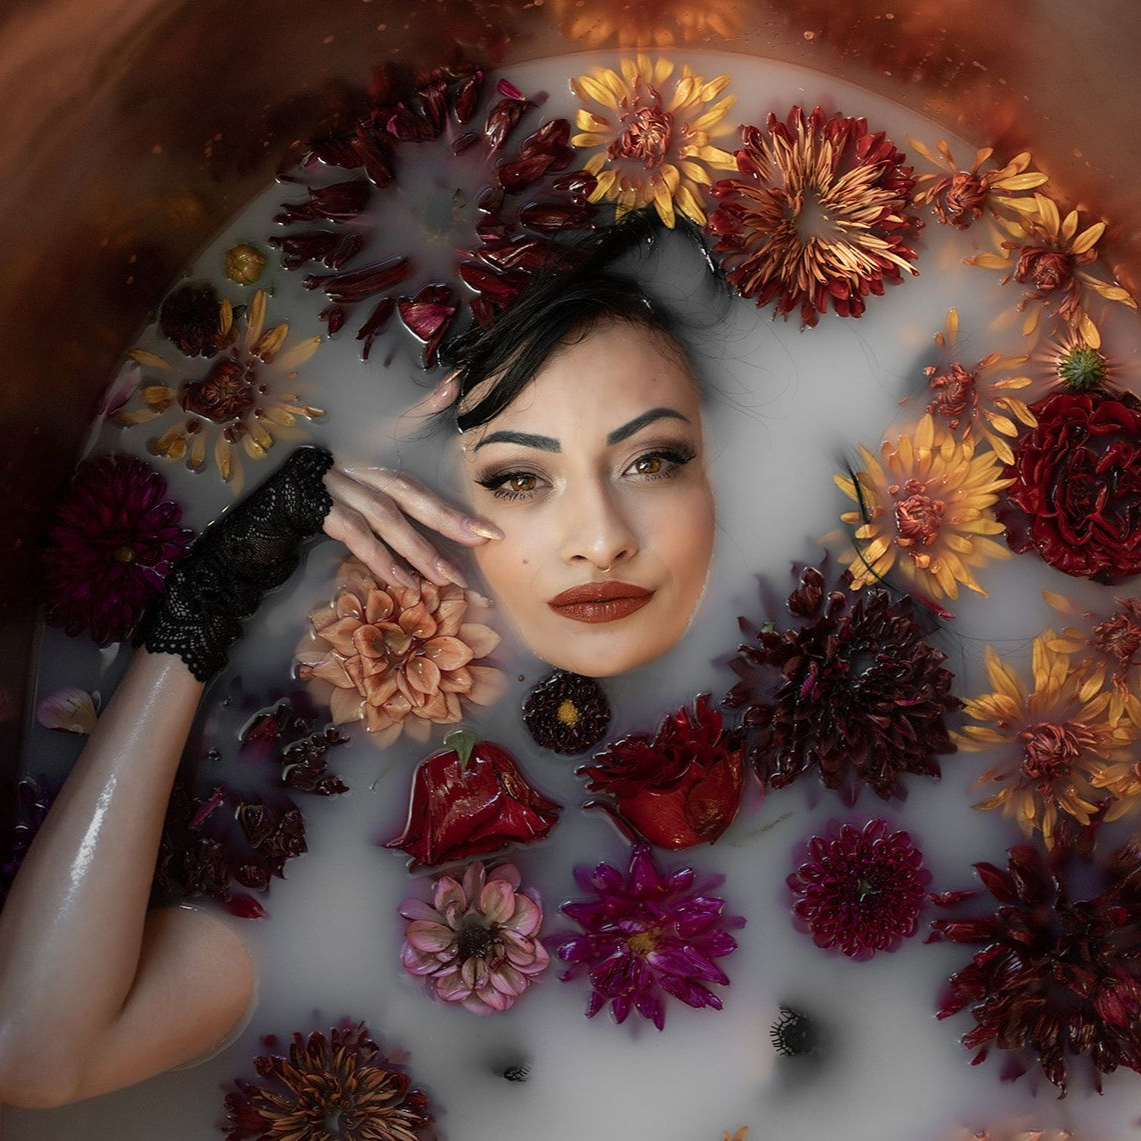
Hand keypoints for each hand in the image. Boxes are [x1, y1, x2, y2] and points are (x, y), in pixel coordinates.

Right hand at [322, 374, 501, 587]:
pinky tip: (402, 581)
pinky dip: (378, 558)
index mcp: (378, 460)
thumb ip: (418, 412)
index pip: (422, 484)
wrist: (279, 477)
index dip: (456, 508)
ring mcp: (339, 489)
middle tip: (482, 544)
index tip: (492, 532)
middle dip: (447, 522)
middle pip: (408, 496)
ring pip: (383, 519)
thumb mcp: (372, 439)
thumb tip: (455, 381)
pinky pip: (353, 535)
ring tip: (446, 578)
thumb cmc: (333, 462)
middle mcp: (362, 471)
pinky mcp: (319, 508)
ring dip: (416, 549)